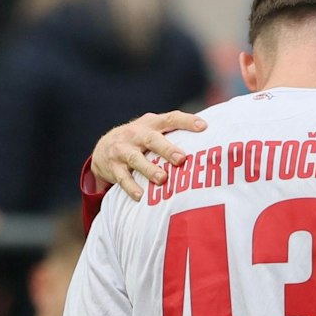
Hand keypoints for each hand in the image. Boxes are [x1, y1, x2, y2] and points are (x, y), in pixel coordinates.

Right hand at [91, 110, 208, 201]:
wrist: (103, 148)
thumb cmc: (140, 141)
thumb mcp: (154, 131)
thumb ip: (174, 133)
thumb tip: (212, 137)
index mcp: (151, 124)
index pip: (171, 119)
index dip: (187, 121)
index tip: (204, 127)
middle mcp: (136, 134)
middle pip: (152, 140)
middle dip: (167, 149)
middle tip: (181, 159)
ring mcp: (123, 150)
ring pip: (136, 159)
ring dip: (149, 169)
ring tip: (162, 179)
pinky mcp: (113, 167)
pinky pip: (122, 178)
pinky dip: (131, 187)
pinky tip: (140, 196)